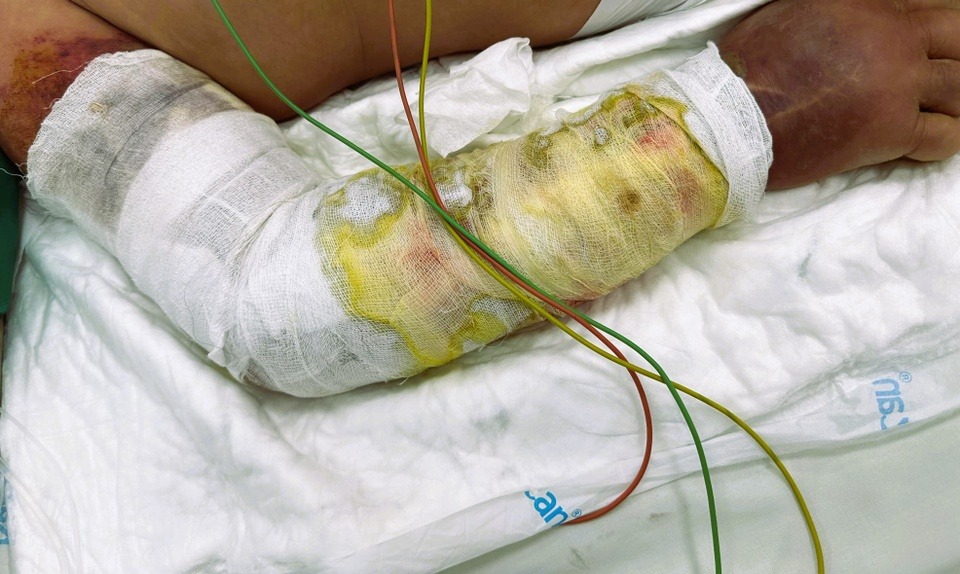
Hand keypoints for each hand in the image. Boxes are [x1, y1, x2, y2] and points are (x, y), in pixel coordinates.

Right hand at [719, 0, 959, 188]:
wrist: (729, 121)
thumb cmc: (747, 69)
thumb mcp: (791, 10)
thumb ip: (837, 10)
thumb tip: (854, 15)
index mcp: (867, 5)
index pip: (928, 6)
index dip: (929, 27)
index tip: (924, 45)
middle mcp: (892, 38)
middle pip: (958, 37)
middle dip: (957, 53)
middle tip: (945, 72)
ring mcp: (897, 85)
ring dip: (953, 99)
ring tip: (940, 108)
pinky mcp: (891, 131)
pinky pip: (945, 137)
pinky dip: (943, 139)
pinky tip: (928, 141)